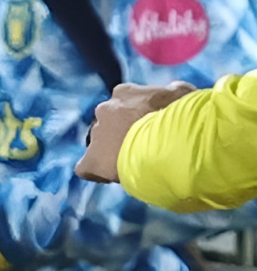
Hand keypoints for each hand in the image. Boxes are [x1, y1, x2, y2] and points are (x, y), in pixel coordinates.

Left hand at [76, 80, 195, 182]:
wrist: (172, 141)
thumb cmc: (183, 115)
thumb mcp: (183, 95)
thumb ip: (174, 92)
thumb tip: (175, 92)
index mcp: (125, 93)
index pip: (126, 106)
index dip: (137, 120)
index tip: (151, 131)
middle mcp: (106, 109)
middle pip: (111, 124)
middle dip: (124, 135)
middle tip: (147, 150)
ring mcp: (98, 133)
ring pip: (102, 144)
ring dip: (115, 153)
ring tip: (137, 167)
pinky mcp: (94, 159)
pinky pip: (88, 167)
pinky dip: (98, 173)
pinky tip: (111, 179)